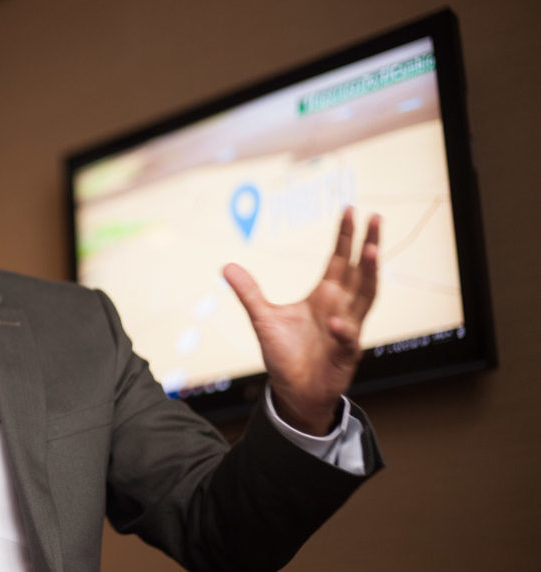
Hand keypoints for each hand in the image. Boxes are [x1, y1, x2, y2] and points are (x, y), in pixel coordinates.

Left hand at [224, 207, 379, 434]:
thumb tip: (226, 266)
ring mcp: (348, 329)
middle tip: (376, 217)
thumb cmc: (286, 353)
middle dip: (369, 244)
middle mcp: (341, 308)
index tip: (349, 209)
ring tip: (372, 251)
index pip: (338, 259)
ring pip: (367, 297)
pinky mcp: (346, 354)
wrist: (294, 390)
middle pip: (360, 270)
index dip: (344, 236)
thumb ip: (249, 292)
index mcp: (325, 296)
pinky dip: (344, 331)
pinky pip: (349, 339)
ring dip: (371, 275)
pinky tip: (337, 323)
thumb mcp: (262, 318)